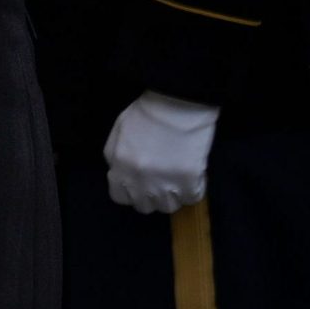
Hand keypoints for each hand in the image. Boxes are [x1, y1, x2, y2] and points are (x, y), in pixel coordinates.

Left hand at [104, 92, 220, 213]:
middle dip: (152, 196)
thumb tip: (122, 175)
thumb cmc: (146, 113)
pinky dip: (193, 190)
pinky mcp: (189, 179)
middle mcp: (138, 178)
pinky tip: (193, 177)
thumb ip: (116, 158)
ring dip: (173, 196)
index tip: (140, 185)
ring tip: (178, 180)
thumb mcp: (119, 134)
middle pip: (145, 206)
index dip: (131, 192)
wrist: (176, 102)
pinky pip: (192, 198)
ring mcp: (164, 181)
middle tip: (162, 182)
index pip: (119, 197)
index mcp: (118, 165)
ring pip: (168, 206)